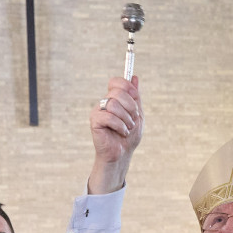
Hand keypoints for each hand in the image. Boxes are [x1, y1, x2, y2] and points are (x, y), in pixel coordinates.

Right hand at [88, 76, 143, 193]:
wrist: (123, 154)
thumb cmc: (129, 136)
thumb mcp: (137, 114)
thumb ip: (135, 96)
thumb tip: (134, 77)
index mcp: (114, 98)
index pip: (116, 82)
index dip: (127, 86)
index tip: (135, 96)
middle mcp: (104, 103)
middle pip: (117, 92)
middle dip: (131, 106)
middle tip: (133, 119)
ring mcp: (98, 111)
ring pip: (113, 105)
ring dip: (126, 118)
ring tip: (127, 128)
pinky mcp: (94, 121)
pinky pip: (108, 117)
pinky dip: (120, 126)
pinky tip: (121, 132)